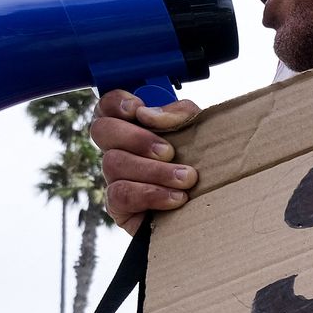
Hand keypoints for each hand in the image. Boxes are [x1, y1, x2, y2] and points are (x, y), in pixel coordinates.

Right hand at [91, 89, 202, 234]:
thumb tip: (149, 114)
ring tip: (186, 179)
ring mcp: (113, 177)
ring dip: (154, 171)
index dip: (116, 103)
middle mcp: (116, 148)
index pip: (107, 106)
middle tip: (169, 152)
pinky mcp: (118, 206)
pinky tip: (177, 198)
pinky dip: (151, 194)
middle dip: (137, 138)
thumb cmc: (200, 163)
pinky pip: (120, 195)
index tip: (138, 109)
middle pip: (102, 130)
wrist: (210, 208)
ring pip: (114, 163)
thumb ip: (179, 114)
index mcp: (131, 126)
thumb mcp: (198, 132)